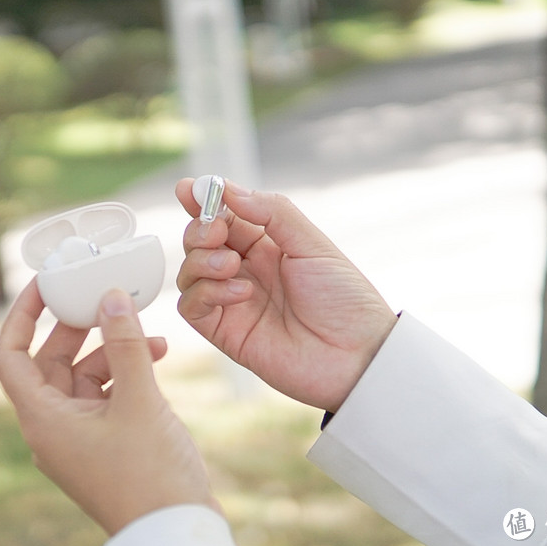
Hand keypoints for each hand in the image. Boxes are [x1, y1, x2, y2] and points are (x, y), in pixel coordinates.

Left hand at [0, 281, 218, 535]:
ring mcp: (78, 438)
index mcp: (43, 418)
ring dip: (113, 350)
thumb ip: (124, 344)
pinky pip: (105, 396)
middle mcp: (53, 427)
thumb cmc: (151, 475)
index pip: (9, 355)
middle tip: (101, 297)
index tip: (45, 284)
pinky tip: (156, 356)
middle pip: (49, 362)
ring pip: (82, 377)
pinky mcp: (105, 444)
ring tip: (149, 333)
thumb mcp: (139, 400)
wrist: (176, 531)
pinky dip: (126, 373)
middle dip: (77, 327)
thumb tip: (110, 297)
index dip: (22, 315)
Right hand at [175, 178, 397, 412]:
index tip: (188, 189)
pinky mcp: (225, 332)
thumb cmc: (345, 300)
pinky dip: (206, 293)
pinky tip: (241, 292)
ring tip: (232, 265)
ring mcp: (232, 301)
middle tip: (217, 232)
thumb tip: (229, 189)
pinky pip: (192, 306)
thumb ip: (271, 212)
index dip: (203, 200)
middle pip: (199, 241)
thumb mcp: (313, 244)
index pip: (225, 216)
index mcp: (267, 245)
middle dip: (200, 230)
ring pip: (189, 272)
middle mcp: (246, 270)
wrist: (358, 356)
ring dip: (202, 261)